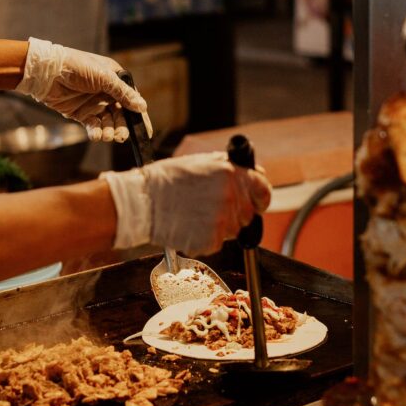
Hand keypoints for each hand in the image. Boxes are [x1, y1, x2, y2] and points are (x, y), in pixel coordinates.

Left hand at [16, 37, 151, 142]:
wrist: (46, 72)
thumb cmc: (76, 67)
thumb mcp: (104, 77)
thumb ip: (123, 93)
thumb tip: (142, 107)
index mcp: (115, 80)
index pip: (132, 100)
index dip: (139, 116)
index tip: (145, 132)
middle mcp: (106, 92)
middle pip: (121, 114)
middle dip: (122, 126)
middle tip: (121, 136)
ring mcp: (94, 104)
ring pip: (108, 122)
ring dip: (110, 131)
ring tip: (108, 136)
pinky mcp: (81, 113)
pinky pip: (93, 126)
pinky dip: (97, 132)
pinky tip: (97, 136)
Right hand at [102, 153, 271, 254]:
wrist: (143, 202)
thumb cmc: (166, 181)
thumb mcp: (200, 162)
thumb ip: (228, 168)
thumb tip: (249, 173)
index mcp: (230, 174)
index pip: (263, 189)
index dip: (260, 197)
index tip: (257, 202)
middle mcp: (230, 196)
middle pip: (248, 213)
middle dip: (235, 212)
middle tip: (211, 209)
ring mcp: (222, 220)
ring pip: (234, 230)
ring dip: (221, 226)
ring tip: (196, 215)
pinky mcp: (212, 240)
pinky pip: (218, 242)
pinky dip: (207, 238)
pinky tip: (190, 226)